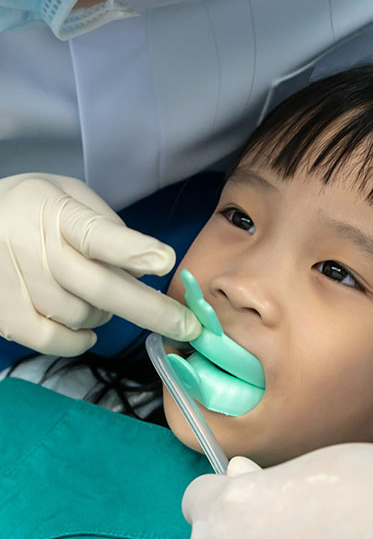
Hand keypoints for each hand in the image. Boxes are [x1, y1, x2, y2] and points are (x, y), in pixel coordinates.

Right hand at [0, 173, 199, 355]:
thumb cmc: (31, 210)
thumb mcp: (67, 197)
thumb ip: (107, 227)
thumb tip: (144, 269)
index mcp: (55, 211)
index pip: (95, 232)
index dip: (131, 248)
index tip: (165, 260)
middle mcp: (34, 247)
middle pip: (100, 287)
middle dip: (151, 310)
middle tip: (188, 326)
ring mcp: (18, 283)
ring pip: (84, 316)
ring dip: (104, 315)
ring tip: (92, 295)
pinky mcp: (6, 314)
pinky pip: (56, 341)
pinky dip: (79, 341)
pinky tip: (85, 330)